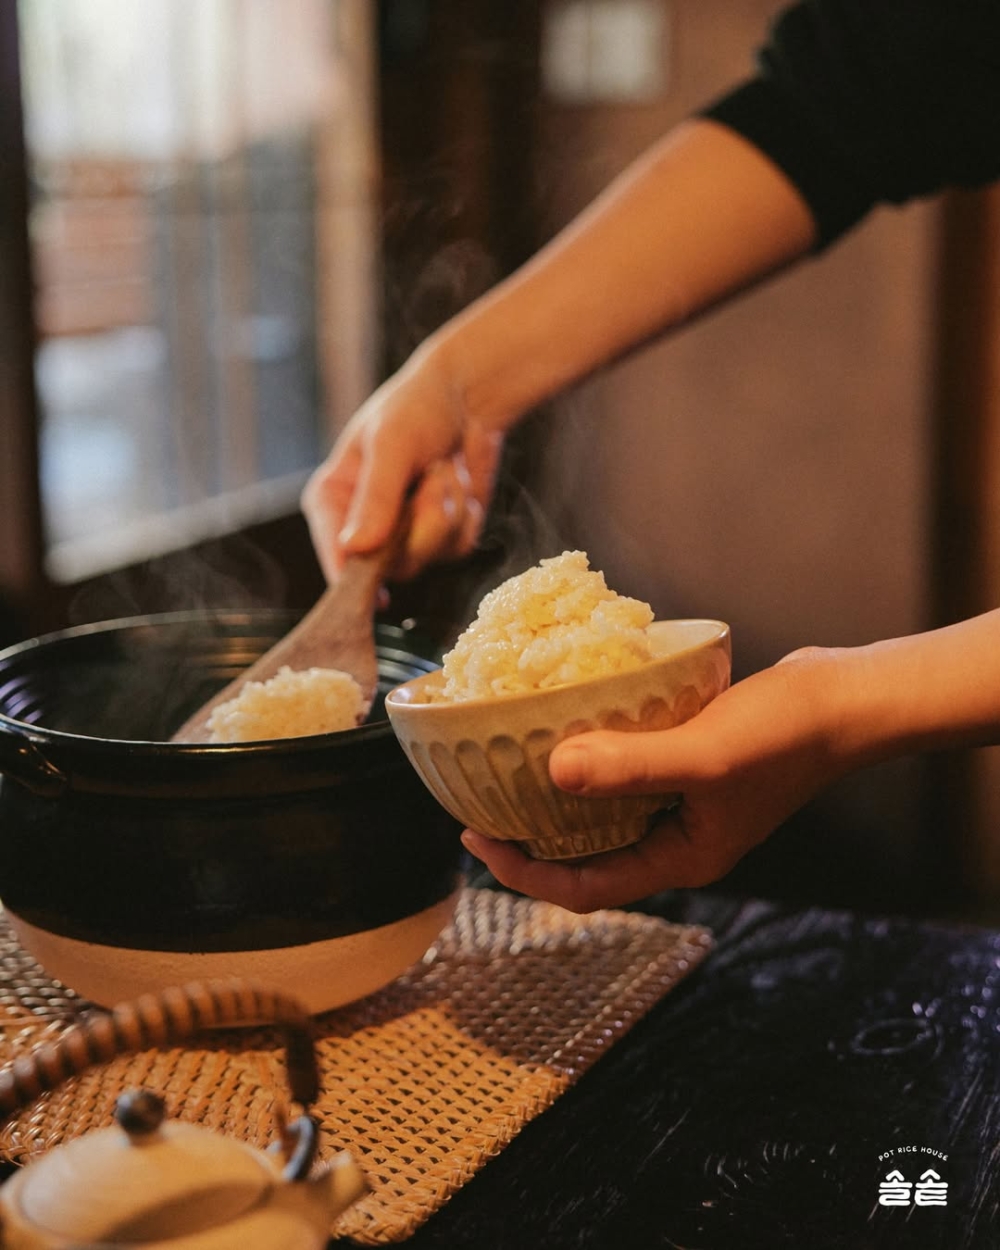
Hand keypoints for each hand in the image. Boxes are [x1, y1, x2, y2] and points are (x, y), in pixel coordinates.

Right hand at [302, 348, 503, 582]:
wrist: (467, 399)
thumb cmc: (417, 408)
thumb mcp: (392, 443)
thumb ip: (375, 497)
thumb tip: (355, 548)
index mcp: (332, 501)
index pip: (335, 555)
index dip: (354, 579)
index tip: (376, 596)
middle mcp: (362, 527)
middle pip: (389, 565)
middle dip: (422, 522)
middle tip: (432, 474)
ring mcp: (402, 538)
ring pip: (429, 555)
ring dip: (448, 508)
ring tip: (443, 468)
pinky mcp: (439, 540)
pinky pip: (457, 546)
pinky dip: (466, 512)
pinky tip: (457, 481)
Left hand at [461, 648, 852, 911]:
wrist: (843, 700)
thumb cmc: (783, 736)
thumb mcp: (702, 755)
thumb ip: (629, 767)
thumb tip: (552, 773)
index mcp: (680, 858)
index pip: (585, 889)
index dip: (524, 874)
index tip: (476, 838)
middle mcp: (678, 839)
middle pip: (587, 855)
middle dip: (531, 839)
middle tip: (478, 805)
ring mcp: (685, 804)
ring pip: (604, 814)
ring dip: (559, 798)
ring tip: (509, 770)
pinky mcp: (690, 767)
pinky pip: (625, 775)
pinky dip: (593, 761)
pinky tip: (569, 728)